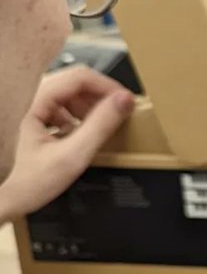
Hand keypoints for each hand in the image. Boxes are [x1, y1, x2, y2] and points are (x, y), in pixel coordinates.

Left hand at [0, 68, 133, 220]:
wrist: (5, 197)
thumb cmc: (29, 182)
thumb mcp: (73, 155)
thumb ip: (100, 126)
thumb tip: (124, 101)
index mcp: (32, 100)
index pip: (79, 77)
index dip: (108, 87)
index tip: (126, 102)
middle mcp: (27, 96)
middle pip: (74, 82)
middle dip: (100, 99)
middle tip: (118, 116)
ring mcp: (26, 104)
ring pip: (67, 92)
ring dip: (88, 107)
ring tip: (98, 128)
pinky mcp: (28, 113)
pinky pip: (58, 103)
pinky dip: (75, 115)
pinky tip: (78, 133)